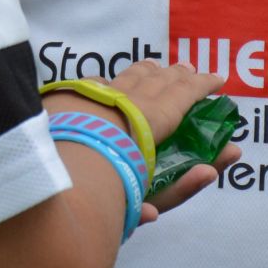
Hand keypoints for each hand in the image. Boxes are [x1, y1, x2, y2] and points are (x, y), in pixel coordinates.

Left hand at [47, 59, 236, 223]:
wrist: (50, 181)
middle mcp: (125, 99)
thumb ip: (182, 187)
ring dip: (146, 72)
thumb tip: (209, 172)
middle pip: (156, 78)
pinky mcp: (69, 99)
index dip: (202, 84)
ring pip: (126, 76)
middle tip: (189, 70)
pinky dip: (109, 85)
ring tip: (155, 68)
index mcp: (151, 118)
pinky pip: (95, 86)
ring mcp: (94, 96)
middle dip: (176, 74)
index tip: (217, 79)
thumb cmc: (105, 194)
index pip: (184, 93)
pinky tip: (108, 85)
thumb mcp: (149, 199)